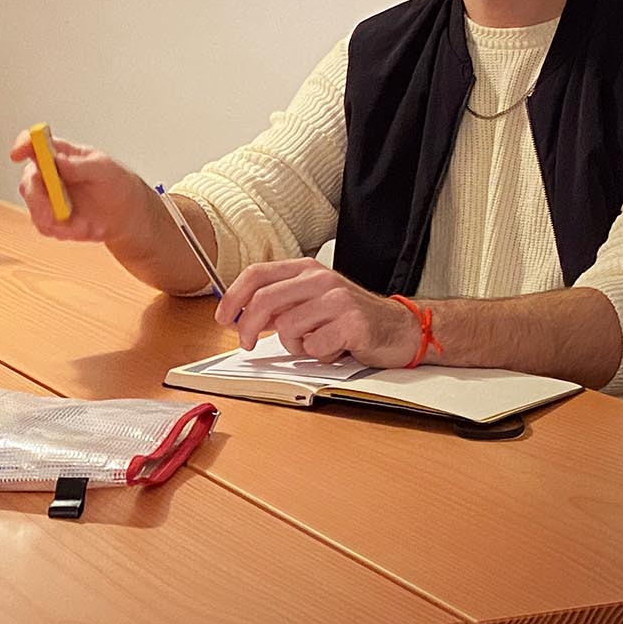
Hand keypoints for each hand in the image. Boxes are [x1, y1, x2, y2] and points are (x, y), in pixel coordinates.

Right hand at [6, 130, 151, 243]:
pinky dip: (63, 230)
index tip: (18, 154)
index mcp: (58, 153)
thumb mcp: (103, 169)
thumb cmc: (114, 182)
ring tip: (80, 222)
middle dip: (37, 195)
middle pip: (28, 180)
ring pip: (33, 207)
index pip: (32, 144)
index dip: (22, 146)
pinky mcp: (49, 219)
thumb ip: (79, 165)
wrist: (124, 212)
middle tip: (54, 207)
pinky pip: (44, 226)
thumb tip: (58, 160)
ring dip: (52, 217)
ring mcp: (46, 198)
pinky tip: (81, 227)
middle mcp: (46, 174)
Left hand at [219, 257, 417, 367]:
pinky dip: (319, 354)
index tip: (223, 318)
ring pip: (288, 328)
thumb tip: (239, 314)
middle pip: (264, 300)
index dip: (233, 297)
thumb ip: (278, 304)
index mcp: (305, 269)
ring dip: (295, 345)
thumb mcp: (310, 302)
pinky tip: (335, 347)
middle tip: (247, 343)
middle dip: (248, 327)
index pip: (257, 273)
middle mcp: (320, 278)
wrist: (399, 327)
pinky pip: (314, 346)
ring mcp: (337, 299)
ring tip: (315, 341)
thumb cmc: (350, 317)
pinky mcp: (351, 323)